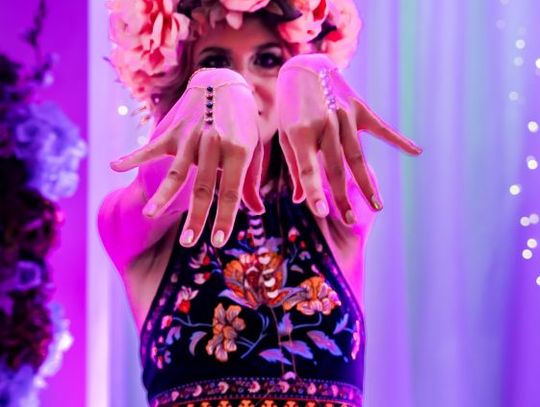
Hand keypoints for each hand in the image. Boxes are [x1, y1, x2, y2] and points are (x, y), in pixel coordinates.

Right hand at [110, 68, 263, 247]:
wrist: (223, 82)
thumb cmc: (242, 123)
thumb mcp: (254, 149)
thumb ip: (251, 182)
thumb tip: (255, 213)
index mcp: (238, 151)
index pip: (231, 192)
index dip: (225, 218)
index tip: (219, 242)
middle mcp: (214, 145)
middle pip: (203, 188)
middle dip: (196, 217)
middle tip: (189, 243)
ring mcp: (191, 137)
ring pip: (176, 172)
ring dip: (163, 196)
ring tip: (149, 215)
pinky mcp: (173, 130)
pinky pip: (151, 147)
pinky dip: (132, 156)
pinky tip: (114, 166)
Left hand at [276, 54, 421, 222]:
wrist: (304, 67)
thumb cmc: (290, 108)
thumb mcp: (286, 136)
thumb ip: (296, 168)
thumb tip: (301, 200)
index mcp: (300, 133)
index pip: (307, 169)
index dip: (314, 192)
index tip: (322, 213)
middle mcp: (323, 125)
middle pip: (335, 167)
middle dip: (343, 196)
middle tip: (350, 219)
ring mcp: (343, 115)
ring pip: (357, 155)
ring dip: (367, 182)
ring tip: (377, 205)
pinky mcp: (358, 108)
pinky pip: (380, 128)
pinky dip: (398, 140)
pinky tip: (416, 151)